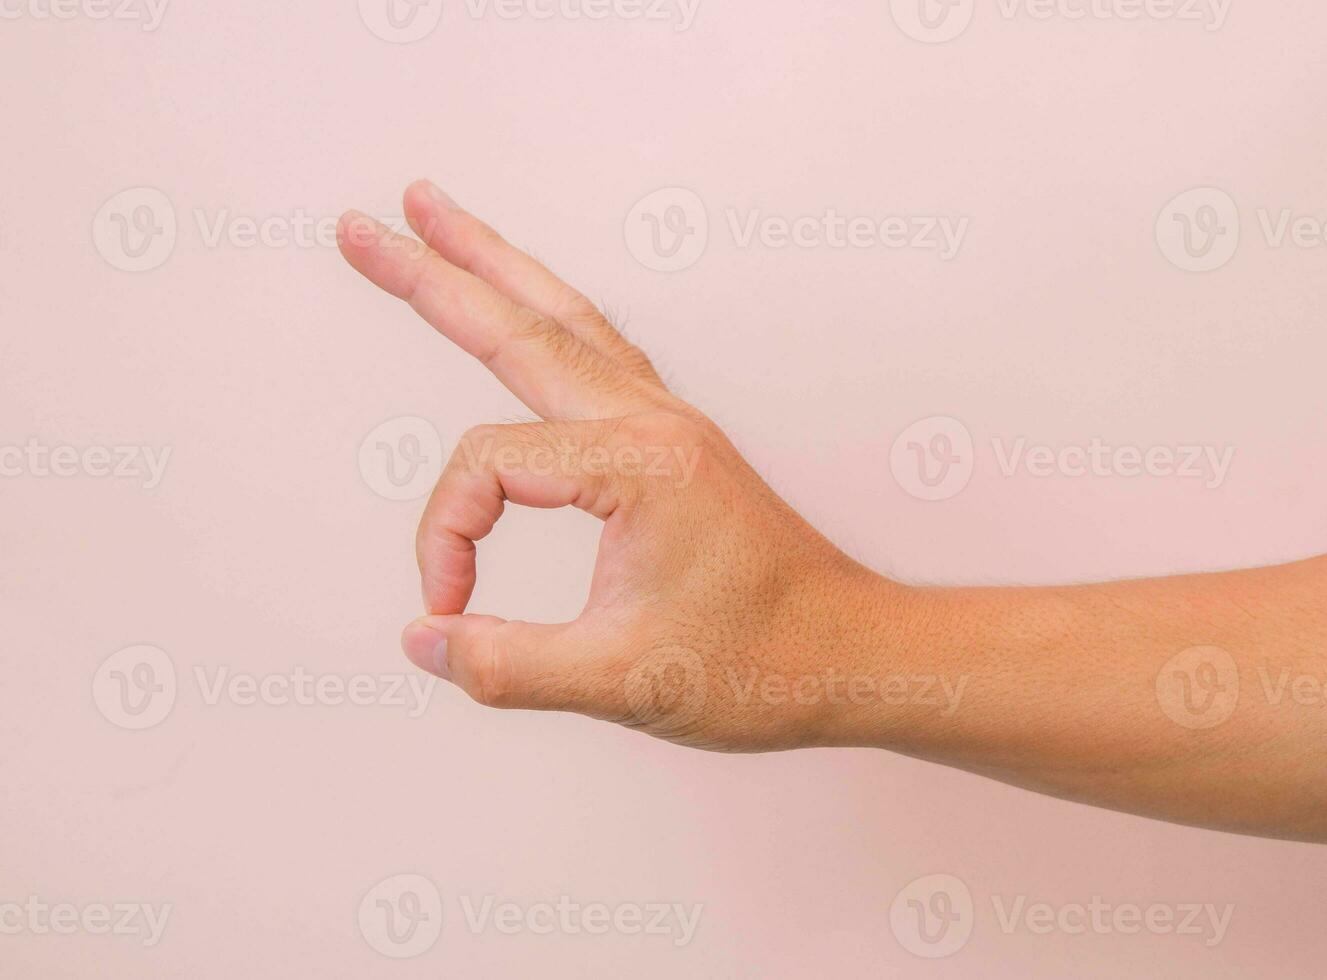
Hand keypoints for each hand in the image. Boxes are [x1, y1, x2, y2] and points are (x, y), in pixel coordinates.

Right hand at [338, 181, 900, 751]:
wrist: (854, 653)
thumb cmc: (762, 665)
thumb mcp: (624, 681)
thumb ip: (509, 665)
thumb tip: (424, 641)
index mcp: (637, 463)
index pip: (489, 467)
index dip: (446, 540)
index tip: (451, 610)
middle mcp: (653, 422)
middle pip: (520, 326)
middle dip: (434, 272)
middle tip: (363, 224)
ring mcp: (669, 422)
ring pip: (565, 321)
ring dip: (495, 269)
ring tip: (437, 217)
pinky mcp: (675, 444)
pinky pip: (598, 353)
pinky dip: (549, 316)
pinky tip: (530, 309)